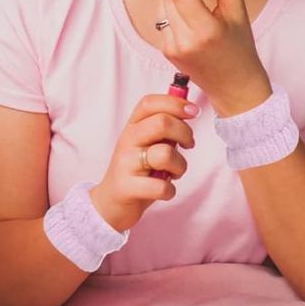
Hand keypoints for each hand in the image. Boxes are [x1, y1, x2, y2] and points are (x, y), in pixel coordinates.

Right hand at [89, 94, 197, 232]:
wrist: (110, 202)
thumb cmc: (137, 170)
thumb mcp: (147, 143)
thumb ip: (164, 127)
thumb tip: (189, 108)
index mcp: (132, 126)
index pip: (149, 103)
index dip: (175, 103)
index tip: (194, 111)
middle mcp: (127, 140)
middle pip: (162, 123)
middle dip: (185, 133)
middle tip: (188, 145)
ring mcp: (126, 163)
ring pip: (165, 154)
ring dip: (180, 166)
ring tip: (173, 173)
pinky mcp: (127, 187)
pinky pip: (161, 186)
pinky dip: (170, 191)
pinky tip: (164, 190)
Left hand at [160, 0, 272, 116]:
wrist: (234, 85)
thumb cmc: (240, 48)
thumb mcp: (238, 10)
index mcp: (205, 31)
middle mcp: (184, 42)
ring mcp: (172, 49)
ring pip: (163, 7)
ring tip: (198, 6)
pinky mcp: (166, 52)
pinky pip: (164, 21)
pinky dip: (175, 14)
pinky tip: (192, 22)